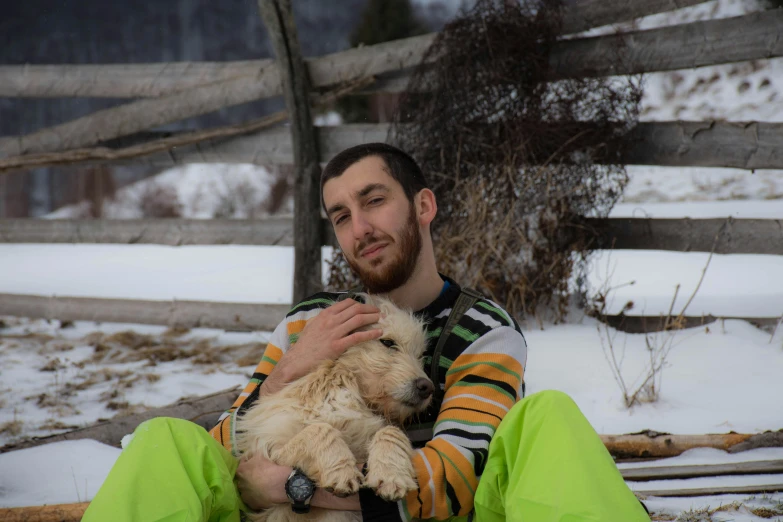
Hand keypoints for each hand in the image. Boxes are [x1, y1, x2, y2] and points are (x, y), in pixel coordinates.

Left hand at [235, 453, 290, 510]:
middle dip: (248, 476)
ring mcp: (245, 495)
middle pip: (243, 478)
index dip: (249, 463)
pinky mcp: (252, 504)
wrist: (283, 485)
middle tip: (258, 475)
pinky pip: (252, 499)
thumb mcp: (261, 456)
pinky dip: (255, 496)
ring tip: (261, 486)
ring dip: (251, 487)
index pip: (242, 464)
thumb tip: (250, 457)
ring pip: (246, 490)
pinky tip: (263, 494)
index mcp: (241, 471)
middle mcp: (240, 484)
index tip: (255, 464)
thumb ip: (252, 456)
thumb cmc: (272, 469)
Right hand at [262, 299, 382, 394]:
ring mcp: (334, 333)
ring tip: (382, 319)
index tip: (368, 307)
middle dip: (370, 309)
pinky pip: (358, 337)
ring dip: (373, 318)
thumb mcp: (313, 326)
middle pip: (355, 309)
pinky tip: (379, 333)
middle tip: (379, 312)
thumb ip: (325, 319)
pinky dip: (371, 333)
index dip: (360, 303)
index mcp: (325, 314)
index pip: (347, 303)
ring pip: (358, 320)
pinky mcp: (337, 346)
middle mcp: (330, 320)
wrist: (297, 360)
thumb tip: (337, 314)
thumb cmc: (305, 345)